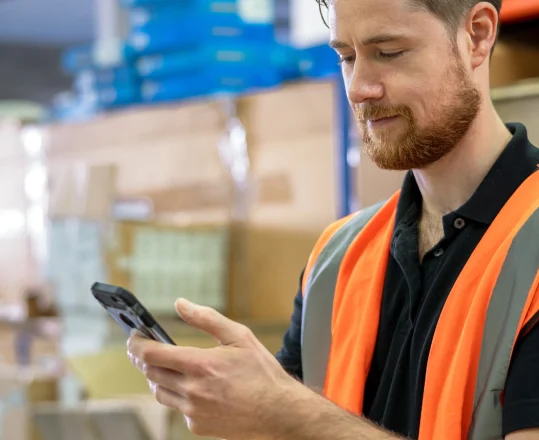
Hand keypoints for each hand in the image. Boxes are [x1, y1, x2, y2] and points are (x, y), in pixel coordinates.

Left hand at [127, 298, 297, 439]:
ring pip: (159, 392)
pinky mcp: (197, 426)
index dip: (136, 343)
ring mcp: (193, 412)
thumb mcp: (239, 336)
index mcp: (201, 365)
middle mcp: (192, 390)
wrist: (279, 413)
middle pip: (150, 373)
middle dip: (142, 358)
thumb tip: (180, 303)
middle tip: (145, 347)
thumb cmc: (262, 373)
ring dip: (157, 376)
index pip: (151, 354)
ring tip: (167, 365)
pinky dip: (178, 395)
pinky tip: (194, 387)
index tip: (134, 335)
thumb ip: (206, 318)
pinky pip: (177, 408)